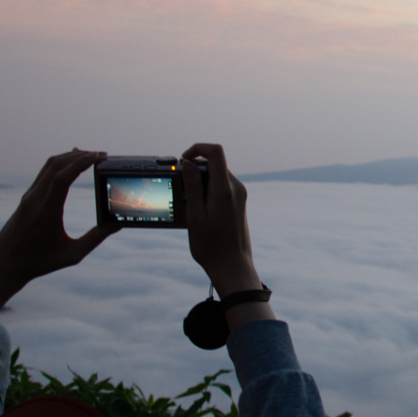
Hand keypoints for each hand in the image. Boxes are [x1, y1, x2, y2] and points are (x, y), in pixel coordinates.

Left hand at [0, 149, 113, 319]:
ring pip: (48, 166)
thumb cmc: (40, 262)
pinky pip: (43, 173)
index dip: (81, 163)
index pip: (62, 178)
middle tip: (101, 155)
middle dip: (80, 155)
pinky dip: (59, 164)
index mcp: (46, 212)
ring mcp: (28, 197)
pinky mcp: (26, 198)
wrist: (5, 264)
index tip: (99, 156)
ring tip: (89, 155)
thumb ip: (96, 238)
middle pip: (56, 165)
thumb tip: (117, 224)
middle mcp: (35, 200)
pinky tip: (70, 164)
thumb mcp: (73, 254)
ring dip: (69, 157)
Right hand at [180, 142, 272, 329]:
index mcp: (225, 189)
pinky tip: (196, 209)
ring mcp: (239, 196)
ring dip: (199, 181)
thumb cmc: (211, 246)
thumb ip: (191, 187)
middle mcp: (236, 188)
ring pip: (217, 175)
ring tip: (185, 202)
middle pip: (215, 163)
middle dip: (194, 168)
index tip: (182, 160)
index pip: (215, 152)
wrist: (233, 267)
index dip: (197, 149)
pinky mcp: (238, 204)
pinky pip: (221, 187)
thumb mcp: (195, 216)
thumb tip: (188, 163)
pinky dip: (206, 190)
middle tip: (178, 186)